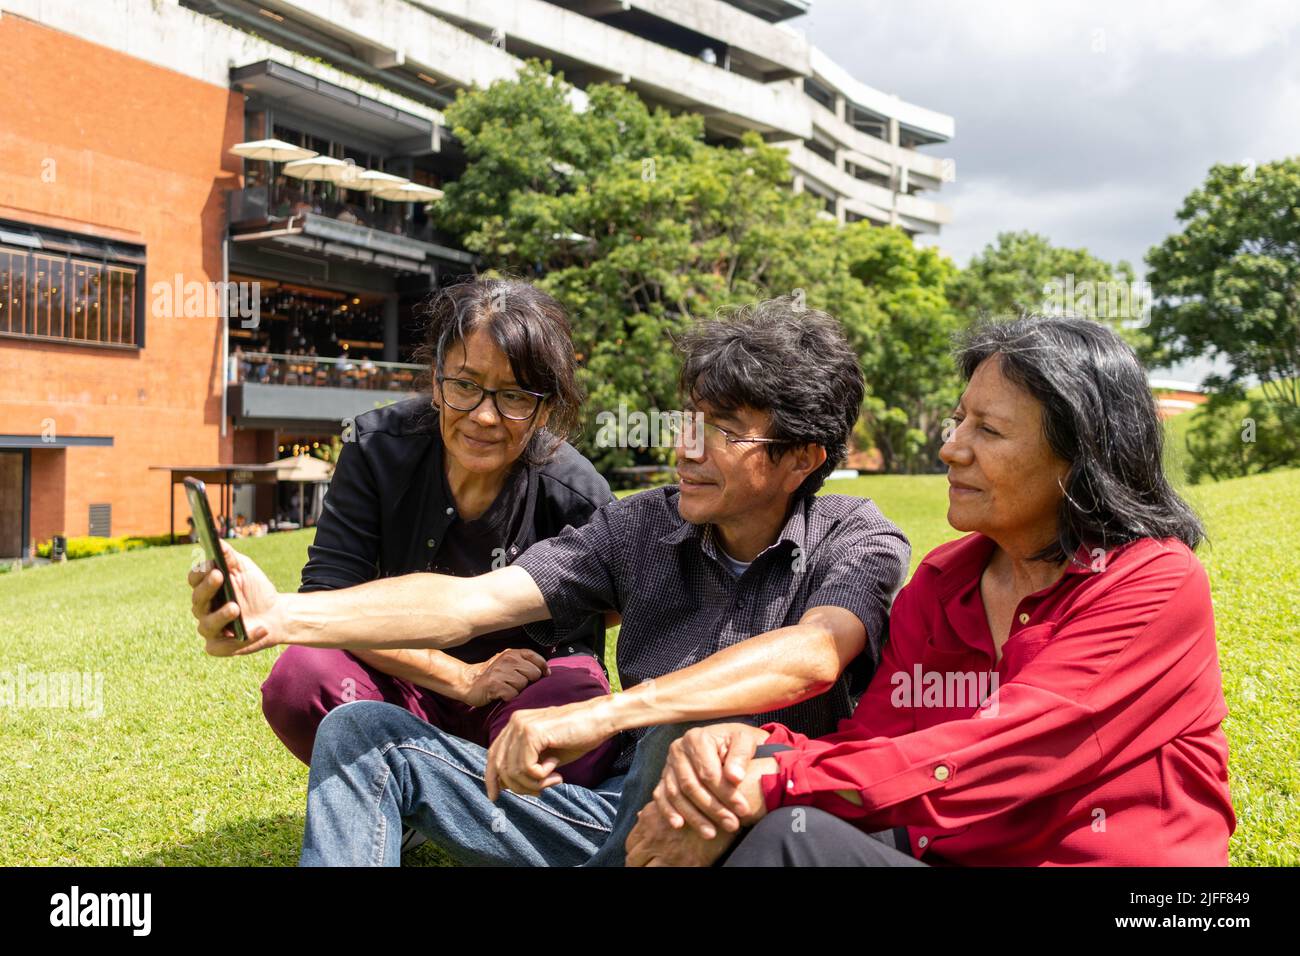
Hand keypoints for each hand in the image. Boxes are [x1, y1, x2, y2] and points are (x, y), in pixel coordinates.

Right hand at [187, 540, 282, 655]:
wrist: (276, 614)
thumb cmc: (255, 589)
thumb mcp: (245, 570)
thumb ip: (230, 557)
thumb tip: (218, 541)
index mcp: (205, 588)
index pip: (194, 580)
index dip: (199, 572)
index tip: (209, 563)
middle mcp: (203, 609)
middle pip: (198, 599)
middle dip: (208, 588)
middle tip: (219, 575)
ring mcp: (210, 629)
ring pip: (207, 624)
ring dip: (221, 615)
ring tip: (235, 607)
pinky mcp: (220, 647)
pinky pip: (224, 646)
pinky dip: (242, 639)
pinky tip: (258, 629)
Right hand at [459, 648, 549, 707]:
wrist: (468, 681)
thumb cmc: (492, 674)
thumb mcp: (507, 662)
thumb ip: (524, 662)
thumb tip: (547, 671)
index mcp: (512, 653)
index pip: (536, 658)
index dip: (543, 668)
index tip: (544, 675)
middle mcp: (507, 659)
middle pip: (534, 674)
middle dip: (528, 682)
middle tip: (516, 683)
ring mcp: (500, 671)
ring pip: (523, 685)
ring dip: (517, 690)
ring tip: (506, 688)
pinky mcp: (494, 684)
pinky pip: (512, 695)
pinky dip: (508, 697)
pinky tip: (501, 694)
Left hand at [484, 699, 612, 799]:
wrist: (599, 720)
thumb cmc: (577, 737)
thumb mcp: (545, 755)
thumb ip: (525, 765)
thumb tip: (506, 785)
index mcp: (515, 725)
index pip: (494, 755)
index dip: (492, 779)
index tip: (495, 797)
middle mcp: (515, 722)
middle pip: (500, 767)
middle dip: (519, 786)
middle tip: (542, 790)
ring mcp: (522, 725)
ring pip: (513, 771)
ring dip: (534, 783)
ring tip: (553, 778)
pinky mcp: (533, 732)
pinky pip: (526, 767)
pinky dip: (541, 775)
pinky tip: (556, 767)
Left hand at [625, 800, 735, 866]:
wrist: (727, 809)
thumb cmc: (703, 800)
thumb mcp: (676, 798)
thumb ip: (657, 808)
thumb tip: (639, 815)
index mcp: (649, 819)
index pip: (631, 842)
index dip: (636, 850)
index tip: (642, 853)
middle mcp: (654, 838)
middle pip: (634, 859)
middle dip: (638, 863)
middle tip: (647, 864)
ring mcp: (668, 855)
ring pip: (646, 870)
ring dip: (650, 868)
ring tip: (664, 864)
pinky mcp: (685, 866)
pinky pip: (665, 874)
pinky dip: (666, 872)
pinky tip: (675, 866)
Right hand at [654, 723, 769, 837]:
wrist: (725, 742)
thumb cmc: (736, 743)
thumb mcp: (745, 740)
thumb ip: (741, 755)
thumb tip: (735, 777)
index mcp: (696, 738)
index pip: (708, 772)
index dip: (726, 793)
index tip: (743, 810)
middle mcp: (678, 749)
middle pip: (691, 786)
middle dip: (713, 809)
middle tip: (732, 825)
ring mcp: (668, 765)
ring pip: (676, 795)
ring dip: (694, 817)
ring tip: (712, 833)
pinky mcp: (663, 779)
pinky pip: (661, 797)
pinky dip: (668, 812)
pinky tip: (679, 826)